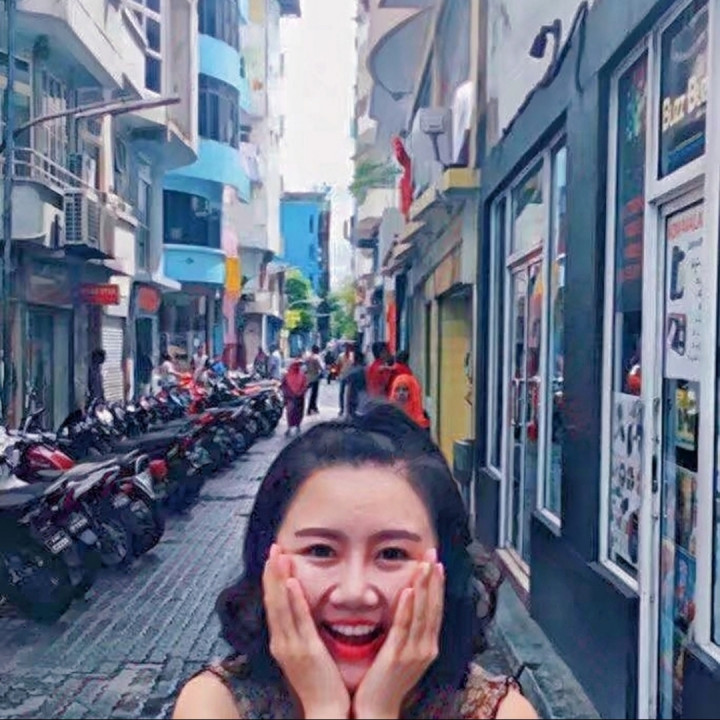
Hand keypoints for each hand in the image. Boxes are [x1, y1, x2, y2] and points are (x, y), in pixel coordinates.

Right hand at [262, 544, 350, 718]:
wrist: (325, 712)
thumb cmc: (319, 683)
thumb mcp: (305, 653)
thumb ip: (302, 633)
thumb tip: (302, 611)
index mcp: (282, 642)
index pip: (273, 604)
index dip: (271, 580)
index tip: (272, 558)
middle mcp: (282, 642)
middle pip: (272, 600)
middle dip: (271, 573)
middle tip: (273, 547)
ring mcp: (292, 646)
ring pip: (281, 606)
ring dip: (279, 579)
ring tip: (278, 555)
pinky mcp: (307, 651)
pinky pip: (299, 621)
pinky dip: (293, 601)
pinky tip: (291, 583)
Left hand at [353, 549, 444, 719]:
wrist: (377, 711)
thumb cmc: (386, 683)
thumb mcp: (404, 655)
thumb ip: (407, 633)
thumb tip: (407, 608)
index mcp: (428, 647)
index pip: (435, 610)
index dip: (437, 586)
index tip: (437, 563)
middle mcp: (425, 648)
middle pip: (433, 607)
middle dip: (434, 579)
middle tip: (434, 555)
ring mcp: (413, 653)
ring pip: (421, 614)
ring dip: (423, 587)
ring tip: (425, 565)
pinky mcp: (396, 656)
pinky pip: (403, 627)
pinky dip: (407, 608)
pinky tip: (408, 591)